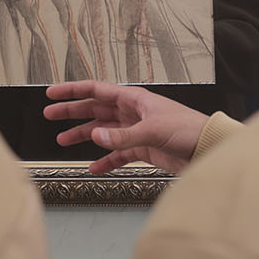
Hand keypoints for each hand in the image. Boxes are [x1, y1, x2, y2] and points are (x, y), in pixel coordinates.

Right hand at [43, 80, 208, 174]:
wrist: (209, 149)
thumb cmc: (189, 129)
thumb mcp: (153, 130)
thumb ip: (122, 136)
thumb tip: (95, 137)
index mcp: (133, 99)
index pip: (96, 90)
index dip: (72, 91)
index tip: (52, 93)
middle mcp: (132, 113)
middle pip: (94, 109)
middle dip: (71, 112)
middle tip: (50, 115)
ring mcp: (136, 131)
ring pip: (102, 131)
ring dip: (83, 135)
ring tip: (62, 141)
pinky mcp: (142, 149)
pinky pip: (117, 154)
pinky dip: (104, 160)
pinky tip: (93, 167)